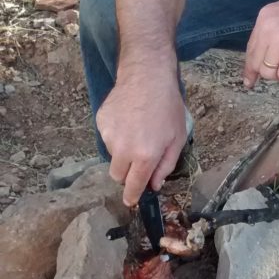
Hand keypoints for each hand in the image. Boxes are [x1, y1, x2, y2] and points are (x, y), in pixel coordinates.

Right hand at [96, 71, 186, 205]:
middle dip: (127, 173)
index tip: (130, 201)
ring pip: (112, 155)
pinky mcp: (101, 123)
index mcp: (145, 156)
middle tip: (139, 158)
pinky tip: (128, 118)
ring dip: (122, 150)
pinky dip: (116, 133)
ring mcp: (109, 136)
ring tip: (137, 129)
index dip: (131, 197)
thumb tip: (154, 185)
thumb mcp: (177, 138)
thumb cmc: (168, 107)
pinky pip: (107, 137)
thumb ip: (165, 165)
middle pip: (117, 175)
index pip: (133, 186)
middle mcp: (123, 150)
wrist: (147, 77)